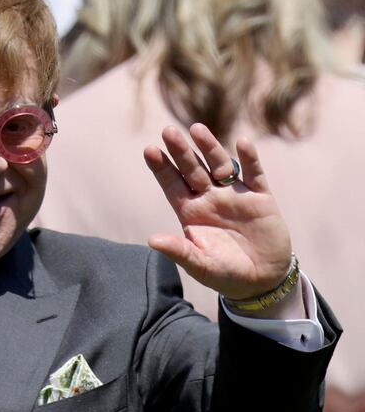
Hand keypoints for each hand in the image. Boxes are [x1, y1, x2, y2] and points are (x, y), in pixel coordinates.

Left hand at [143, 123, 292, 299]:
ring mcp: (235, 196)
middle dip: (181, 152)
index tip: (149, 150)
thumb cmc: (224, 274)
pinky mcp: (261, 198)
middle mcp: (210, 199)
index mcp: (191, 212)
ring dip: (210, 148)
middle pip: (192, 169)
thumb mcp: (200, 265)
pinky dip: (249, 159)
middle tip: (168, 132)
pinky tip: (242, 143)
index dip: (161, 168)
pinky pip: (254, 174)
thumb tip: (152, 240)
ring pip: (220, 165)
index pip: (172, 184)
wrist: (261, 281)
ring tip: (196, 129)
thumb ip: (178, 251)